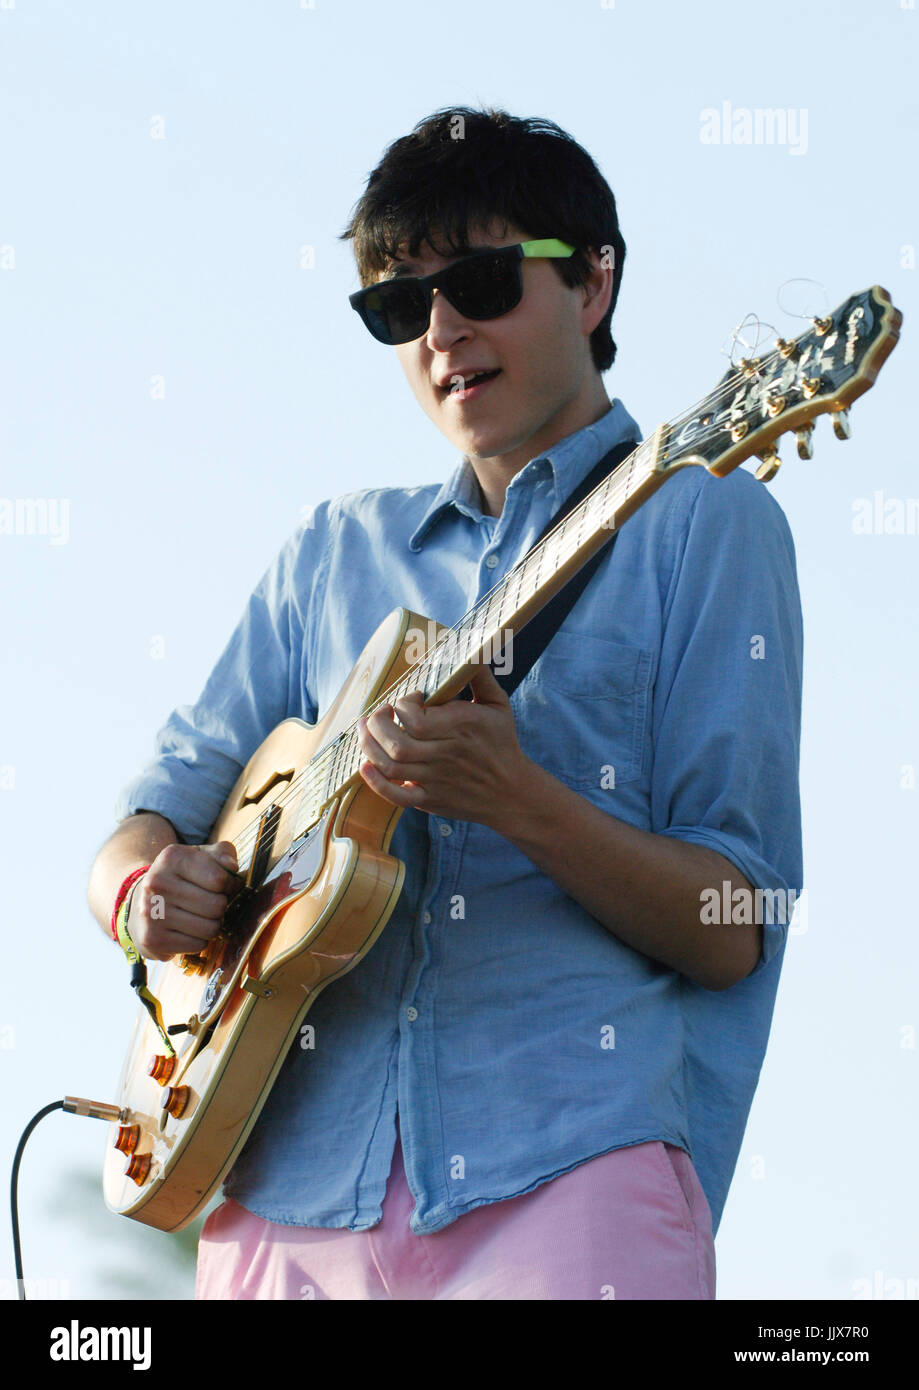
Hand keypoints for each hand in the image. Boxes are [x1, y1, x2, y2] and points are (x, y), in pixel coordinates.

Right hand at [125, 841, 241, 961]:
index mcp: (172, 858)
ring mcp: (151, 913)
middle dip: (221, 906)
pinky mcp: (152, 939)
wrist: (143, 902)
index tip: (222, 885)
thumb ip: (223, 854)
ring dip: (212, 924)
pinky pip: (198, 945)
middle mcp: (157, 883)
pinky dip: (199, 939)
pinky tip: (187, 929)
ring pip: (210, 928)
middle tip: (210, 902)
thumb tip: (232, 867)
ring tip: (199, 915)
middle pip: (216, 906)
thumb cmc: (183, 878)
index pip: (219, 879)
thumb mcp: (202, 856)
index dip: (230, 884)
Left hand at [356, 664, 530, 827]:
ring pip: (391, 766)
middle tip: (378, 713)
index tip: (410, 699)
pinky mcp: (430, 800)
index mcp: (460, 728)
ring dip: (369, 747)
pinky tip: (365, 767)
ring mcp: (436, 780)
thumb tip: (467, 650)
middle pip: (397, 743)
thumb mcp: (498, 705)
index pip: (415, 719)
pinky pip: (397, 796)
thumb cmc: (502, 743)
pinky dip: (376, 783)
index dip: (403, 705)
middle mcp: (445, 755)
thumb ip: (480, 677)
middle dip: (377, 724)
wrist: (512, 791)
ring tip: (365, 731)